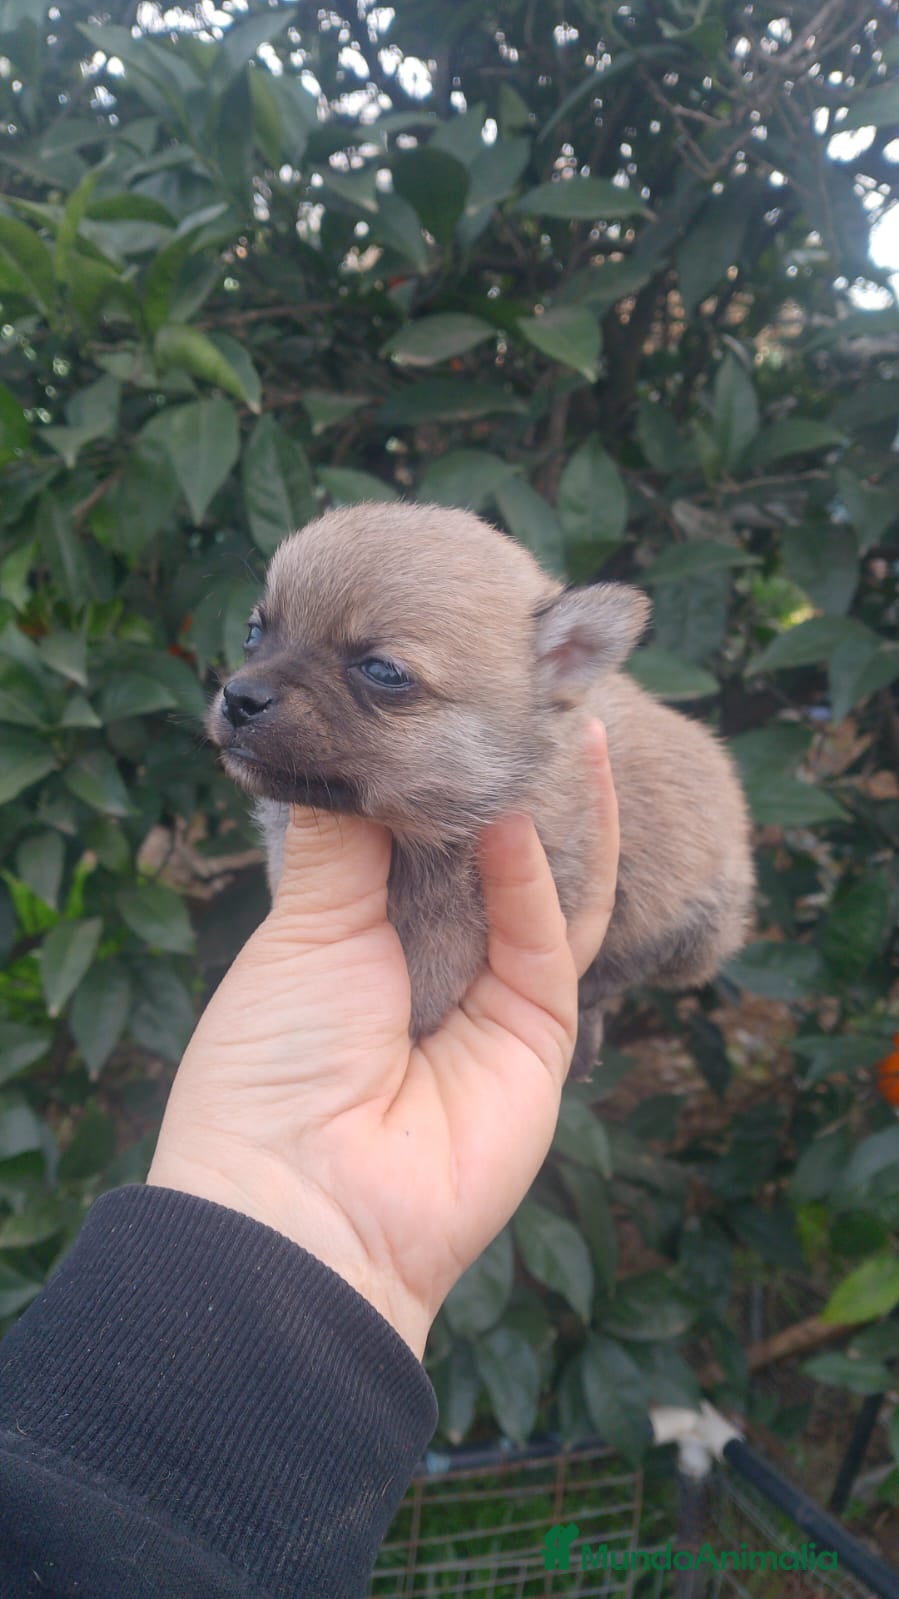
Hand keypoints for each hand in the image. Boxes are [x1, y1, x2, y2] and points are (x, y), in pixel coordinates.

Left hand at [147, 720, 618, 1358]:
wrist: (303, 1202)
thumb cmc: (273, 1064)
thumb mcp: (300, 931)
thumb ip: (341, 841)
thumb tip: (347, 751)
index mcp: (357, 947)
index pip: (409, 848)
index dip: (429, 785)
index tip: (442, 712)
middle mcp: (430, 968)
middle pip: (486, 863)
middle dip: (505, 789)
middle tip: (521, 701)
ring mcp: (490, 1001)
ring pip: (541, 891)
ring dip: (555, 813)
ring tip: (559, 724)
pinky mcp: (538, 1030)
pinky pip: (552, 935)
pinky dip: (543, 870)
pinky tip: (526, 804)